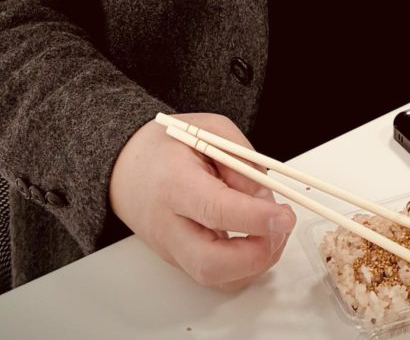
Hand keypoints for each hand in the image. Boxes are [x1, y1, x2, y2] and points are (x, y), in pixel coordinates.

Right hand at [109, 112, 295, 290]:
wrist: (124, 166)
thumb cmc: (166, 145)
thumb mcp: (209, 130)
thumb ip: (242, 160)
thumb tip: (267, 196)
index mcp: (174, 184)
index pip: (215, 210)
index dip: (255, 218)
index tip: (285, 216)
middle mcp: (169, 225)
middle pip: (211, 264)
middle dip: (257, 255)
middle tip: (280, 228)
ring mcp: (172, 249)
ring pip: (216, 279)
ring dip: (255, 263)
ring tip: (272, 230)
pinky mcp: (179, 260)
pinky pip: (216, 276)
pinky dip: (244, 266)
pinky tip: (256, 238)